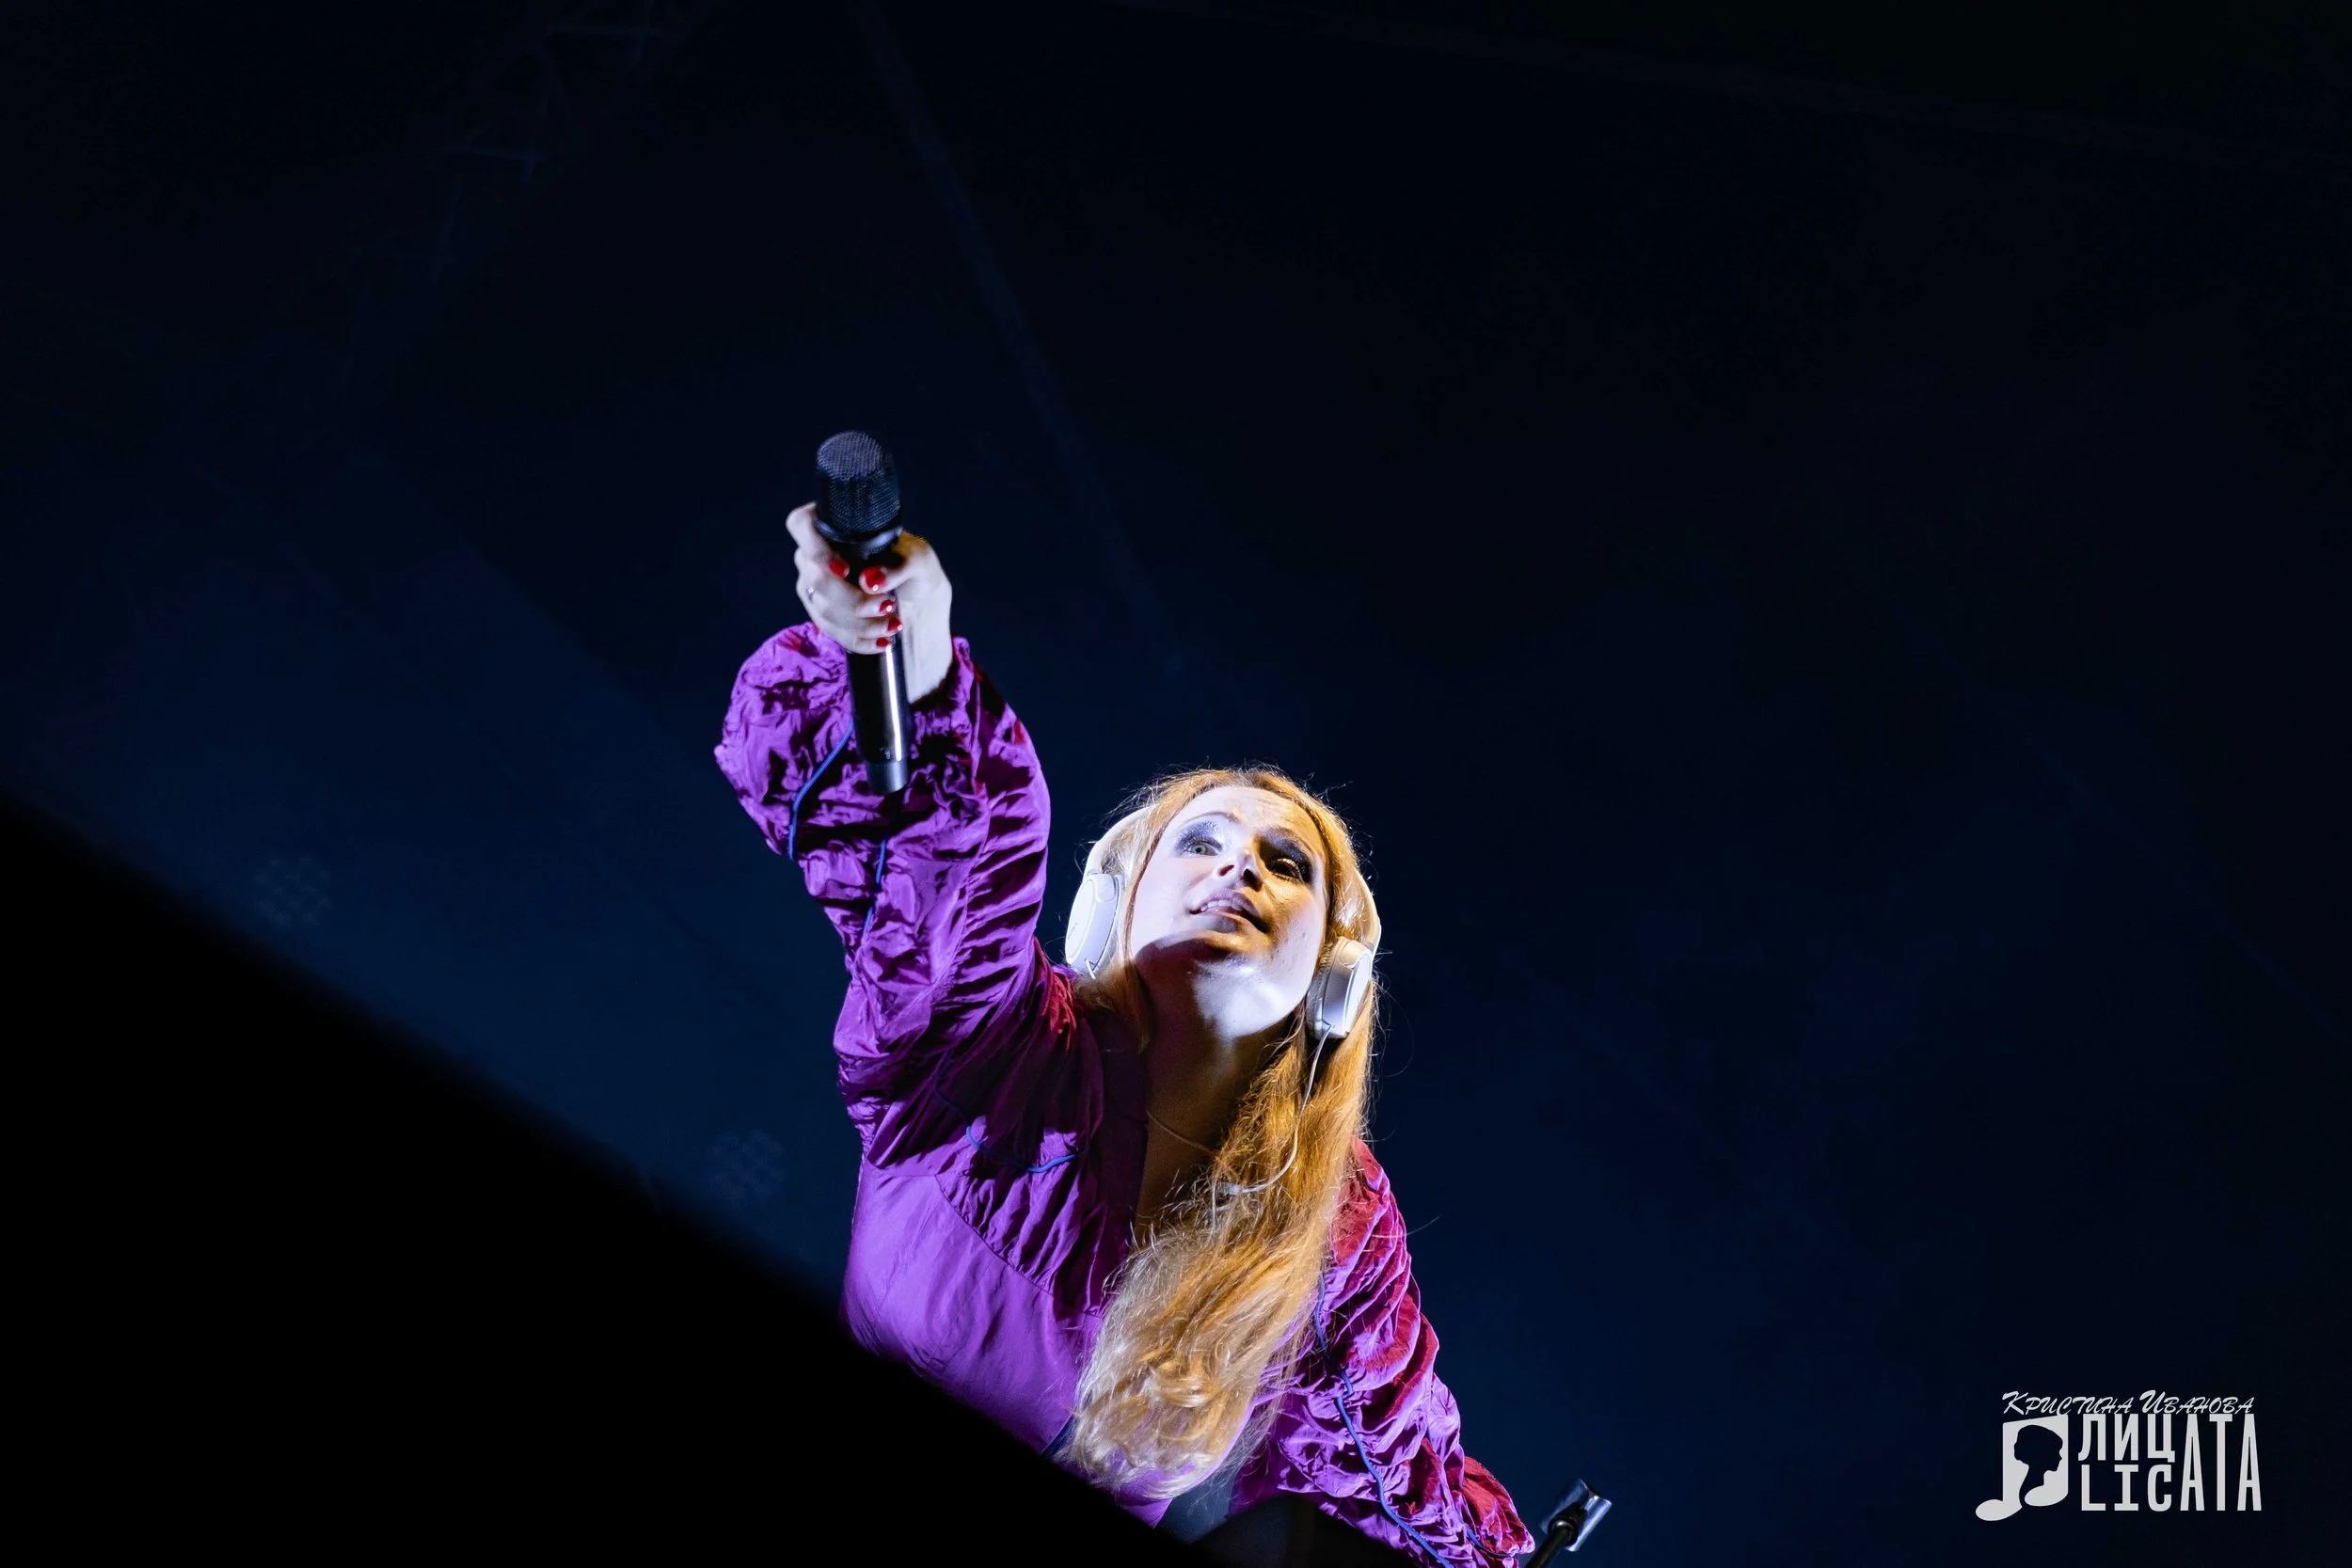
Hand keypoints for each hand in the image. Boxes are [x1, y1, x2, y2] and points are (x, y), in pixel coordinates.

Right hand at [786, 502, 955, 702]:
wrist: (918, 597)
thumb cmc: (913, 566)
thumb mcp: (919, 559)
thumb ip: (899, 564)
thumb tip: (869, 580)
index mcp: (834, 527)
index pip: (801, 525)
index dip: (815, 549)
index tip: (844, 569)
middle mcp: (816, 555)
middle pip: (815, 578)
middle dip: (853, 599)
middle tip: (887, 605)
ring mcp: (815, 585)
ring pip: (823, 609)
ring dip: (861, 622)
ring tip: (893, 623)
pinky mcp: (823, 614)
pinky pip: (832, 631)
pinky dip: (859, 639)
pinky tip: (882, 640)